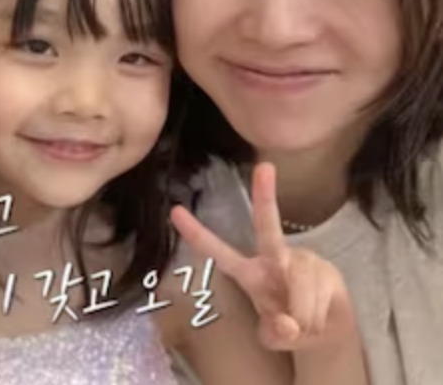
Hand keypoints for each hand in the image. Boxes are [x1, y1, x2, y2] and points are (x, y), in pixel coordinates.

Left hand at [171, 163, 356, 351]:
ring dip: (303, 315)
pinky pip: (318, 297)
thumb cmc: (291, 326)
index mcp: (250, 273)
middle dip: (265, 196)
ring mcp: (302, 260)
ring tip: (304, 321)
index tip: (175, 211)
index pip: (218, 252)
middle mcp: (275, 258)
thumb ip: (275, 333)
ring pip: (299, 287)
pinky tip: (319, 314)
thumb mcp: (276, 336)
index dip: (197, 234)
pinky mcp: (327, 269)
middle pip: (266, 225)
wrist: (328, 332)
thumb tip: (288, 325)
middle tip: (264, 167)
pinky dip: (317, 316)